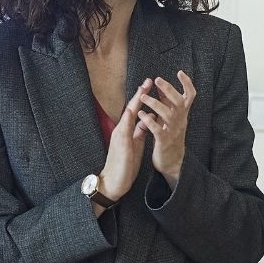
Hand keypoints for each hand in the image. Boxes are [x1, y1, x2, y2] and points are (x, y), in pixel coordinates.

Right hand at [98, 79, 152, 210]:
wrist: (113, 182)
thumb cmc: (125, 164)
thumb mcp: (135, 144)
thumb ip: (140, 131)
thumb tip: (148, 119)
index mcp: (127, 130)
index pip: (136, 111)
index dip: (143, 98)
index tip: (150, 86)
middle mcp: (121, 130)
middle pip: (131, 109)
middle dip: (139, 95)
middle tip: (147, 80)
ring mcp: (120, 136)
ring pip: (127, 116)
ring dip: (135, 102)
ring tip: (142, 90)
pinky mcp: (121, 145)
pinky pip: (125, 130)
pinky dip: (130, 120)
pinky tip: (134, 111)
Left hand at [139, 71, 194, 188]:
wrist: (172, 162)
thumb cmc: (170, 138)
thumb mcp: (172, 119)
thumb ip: (167, 105)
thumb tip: (162, 88)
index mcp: (182, 114)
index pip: (190, 96)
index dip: (187, 83)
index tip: (180, 72)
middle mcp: (180, 121)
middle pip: (179, 102)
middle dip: (168, 89)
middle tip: (157, 79)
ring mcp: (173, 131)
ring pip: (168, 114)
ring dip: (155, 103)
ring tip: (144, 96)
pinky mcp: (164, 141)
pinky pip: (157, 129)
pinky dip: (149, 121)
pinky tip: (140, 114)